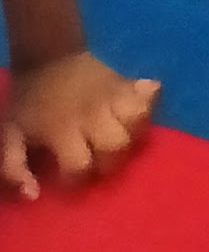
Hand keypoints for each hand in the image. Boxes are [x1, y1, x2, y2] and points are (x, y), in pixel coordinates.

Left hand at [2, 52, 159, 199]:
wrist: (49, 56)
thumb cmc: (29, 101)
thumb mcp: (10, 136)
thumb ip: (14, 169)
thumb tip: (34, 194)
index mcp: (63, 129)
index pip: (80, 164)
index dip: (76, 178)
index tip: (68, 176)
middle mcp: (93, 114)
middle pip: (117, 145)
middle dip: (111, 162)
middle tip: (98, 161)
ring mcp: (114, 96)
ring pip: (139, 120)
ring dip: (133, 135)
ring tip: (120, 139)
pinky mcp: (127, 83)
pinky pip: (150, 94)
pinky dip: (149, 105)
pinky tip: (138, 112)